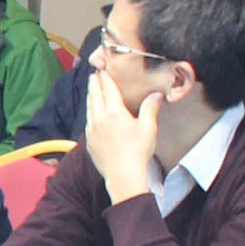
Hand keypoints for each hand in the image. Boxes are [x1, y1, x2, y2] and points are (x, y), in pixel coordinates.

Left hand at [81, 63, 163, 200]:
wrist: (123, 175)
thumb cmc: (138, 151)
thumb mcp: (149, 128)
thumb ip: (150, 109)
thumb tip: (156, 95)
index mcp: (114, 112)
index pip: (108, 90)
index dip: (105, 79)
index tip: (102, 70)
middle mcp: (99, 119)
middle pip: (95, 96)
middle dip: (94, 84)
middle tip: (93, 75)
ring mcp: (91, 130)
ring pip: (89, 108)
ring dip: (90, 97)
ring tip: (91, 89)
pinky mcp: (88, 141)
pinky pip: (88, 121)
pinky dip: (90, 112)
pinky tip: (92, 113)